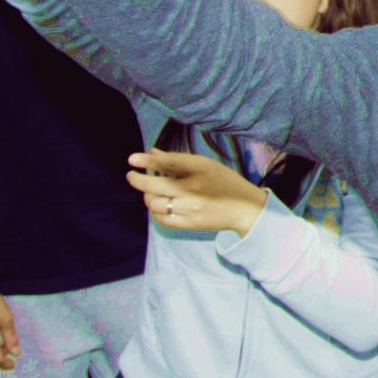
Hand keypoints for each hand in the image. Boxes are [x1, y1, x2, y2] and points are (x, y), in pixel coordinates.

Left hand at [126, 149, 269, 237]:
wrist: (246, 210)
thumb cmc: (226, 182)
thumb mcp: (206, 165)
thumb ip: (177, 160)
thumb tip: (151, 152)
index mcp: (198, 175)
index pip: (167, 165)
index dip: (147, 162)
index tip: (131, 159)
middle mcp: (192, 194)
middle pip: (155, 188)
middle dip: (139, 181)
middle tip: (133, 176)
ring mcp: (189, 211)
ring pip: (155, 205)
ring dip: (148, 197)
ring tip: (152, 191)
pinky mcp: (188, 225)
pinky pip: (162, 219)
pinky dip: (155, 211)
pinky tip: (159, 204)